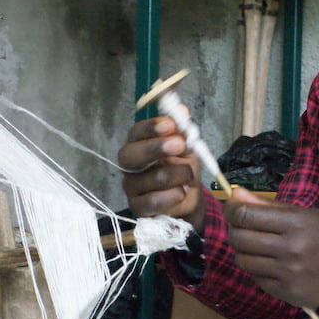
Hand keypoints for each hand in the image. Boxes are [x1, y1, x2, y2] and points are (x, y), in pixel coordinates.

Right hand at [118, 115, 204, 230]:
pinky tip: (182, 192)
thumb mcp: (186, 147)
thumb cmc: (181, 167)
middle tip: (179, 145)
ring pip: (147, 179)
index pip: (136, 133)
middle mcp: (129, 165)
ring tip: (189, 175)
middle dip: (155, 148)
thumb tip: (181, 111)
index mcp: (138, 144)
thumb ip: (181, 131)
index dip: (150, 127)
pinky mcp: (138, 207)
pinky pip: (152, 202)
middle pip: (129, 155)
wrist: (188, 196)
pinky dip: (171, 196)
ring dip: (175, 175)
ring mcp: (131, 187)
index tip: (170, 124)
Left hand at [224, 188, 318, 309]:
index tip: (232, 209)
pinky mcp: (288, 294)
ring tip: (257, 247)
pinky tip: (272, 265)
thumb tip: (235, 194)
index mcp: (297, 223)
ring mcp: (289, 274)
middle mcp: (291, 249)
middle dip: (235, 230)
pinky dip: (259, 271)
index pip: (245, 216)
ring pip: (243, 261)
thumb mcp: (306, 214)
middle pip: (239, 239)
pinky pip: (257, 280)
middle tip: (243, 228)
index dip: (231, 211)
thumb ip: (269, 206)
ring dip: (243, 252)